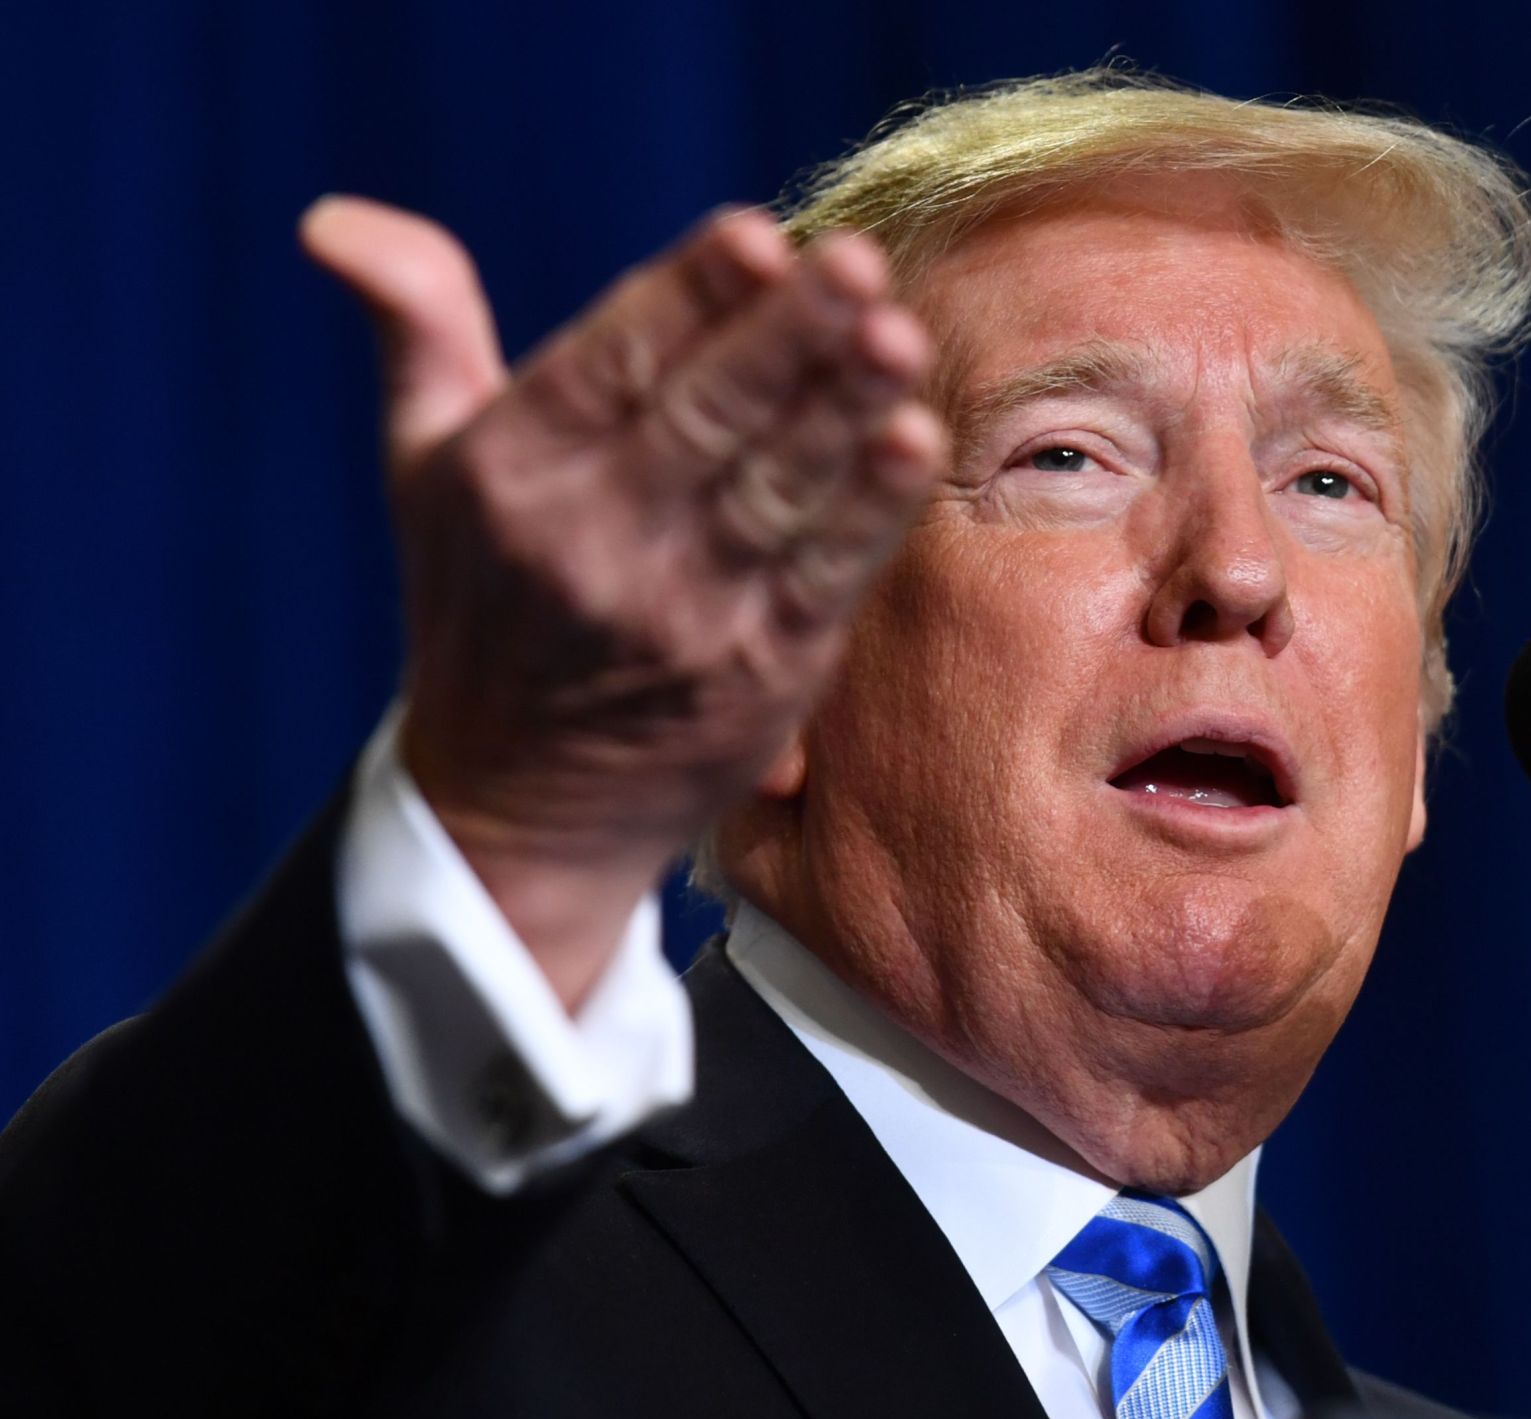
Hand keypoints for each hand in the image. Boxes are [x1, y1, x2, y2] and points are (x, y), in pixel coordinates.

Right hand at [302, 197, 944, 1007]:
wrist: (517, 809)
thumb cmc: (483, 600)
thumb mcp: (425, 465)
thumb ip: (419, 328)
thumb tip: (336, 216)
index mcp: (509, 473)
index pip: (611, 361)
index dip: (687, 296)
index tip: (753, 232)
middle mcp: (589, 540)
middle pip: (706, 416)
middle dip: (786, 336)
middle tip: (857, 263)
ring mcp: (681, 611)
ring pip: (777, 487)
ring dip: (844, 409)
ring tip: (899, 333)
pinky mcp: (761, 670)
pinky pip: (826, 572)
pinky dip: (871, 507)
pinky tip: (914, 440)